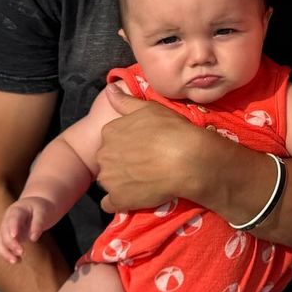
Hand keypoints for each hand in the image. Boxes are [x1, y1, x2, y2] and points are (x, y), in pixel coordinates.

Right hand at [0, 197, 51, 263]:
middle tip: (21, 252)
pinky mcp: (8, 237)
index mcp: (17, 210)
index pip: (13, 218)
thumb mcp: (43, 212)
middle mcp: (8, 219)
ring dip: (5, 252)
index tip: (14, 236)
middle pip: (4, 231)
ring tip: (16, 261)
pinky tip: (17, 261)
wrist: (36, 206)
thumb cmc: (40, 208)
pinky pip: (3, 246)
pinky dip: (8, 254)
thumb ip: (38, 223)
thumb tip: (33, 238)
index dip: (12, 227)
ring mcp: (6, 228)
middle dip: (10, 243)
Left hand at [97, 87, 221, 211]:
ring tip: (143, 180)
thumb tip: (108, 88)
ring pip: (109, 181)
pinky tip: (135, 196)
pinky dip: (120, 201)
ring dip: (120, 181)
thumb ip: (125, 100)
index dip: (126, 144)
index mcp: (110, 132)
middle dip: (121, 162)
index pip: (111, 139)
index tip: (142, 147)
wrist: (187, 160)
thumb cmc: (171, 130)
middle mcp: (104, 155)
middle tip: (144, 164)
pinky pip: (110, 203)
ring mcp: (109, 179)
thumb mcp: (149, 108)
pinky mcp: (118, 200)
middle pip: (108, 160)